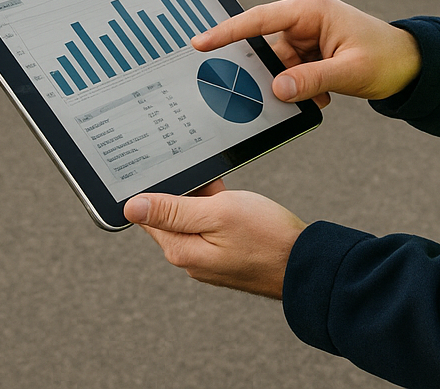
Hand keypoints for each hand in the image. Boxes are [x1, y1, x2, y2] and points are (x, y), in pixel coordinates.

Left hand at [124, 179, 305, 298]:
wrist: (306, 264)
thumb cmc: (267, 237)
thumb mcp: (217, 212)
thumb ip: (173, 209)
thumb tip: (132, 207)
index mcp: (181, 250)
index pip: (150, 215)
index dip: (160, 189)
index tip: (177, 175)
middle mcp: (191, 259)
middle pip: (172, 216)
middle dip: (188, 194)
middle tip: (213, 186)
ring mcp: (209, 261)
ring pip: (195, 219)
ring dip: (207, 201)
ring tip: (230, 196)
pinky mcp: (226, 258)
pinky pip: (213, 229)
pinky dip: (221, 212)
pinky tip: (239, 205)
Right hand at [191, 0, 421, 105]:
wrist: (411, 65)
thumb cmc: (386, 59)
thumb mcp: (348, 72)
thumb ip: (311, 79)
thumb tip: (277, 89)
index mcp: (310, 10)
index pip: (259, 19)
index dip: (227, 31)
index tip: (200, 42)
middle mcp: (304, 17)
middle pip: (268, 47)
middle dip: (272, 74)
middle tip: (270, 97)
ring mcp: (307, 34)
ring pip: (279, 64)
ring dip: (293, 85)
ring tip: (318, 99)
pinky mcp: (312, 49)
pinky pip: (292, 71)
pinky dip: (301, 87)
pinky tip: (322, 98)